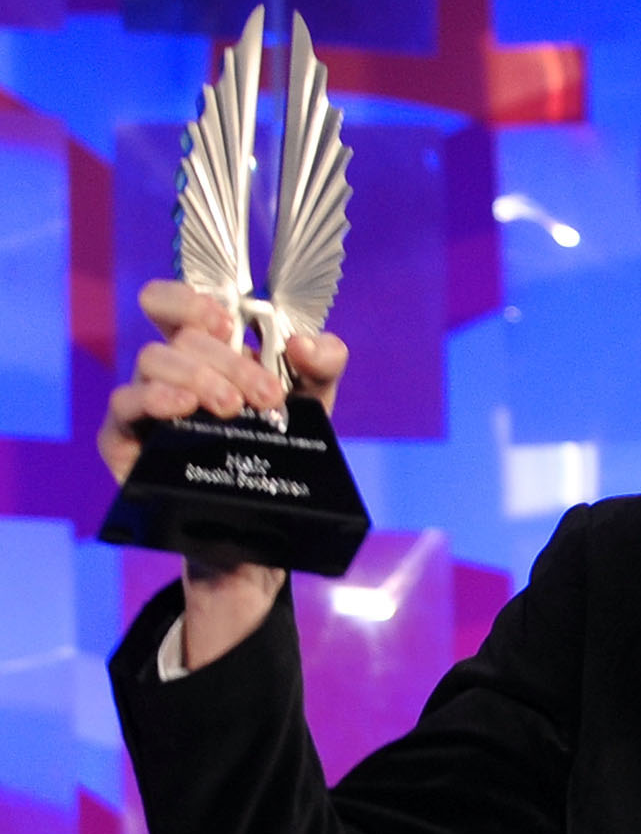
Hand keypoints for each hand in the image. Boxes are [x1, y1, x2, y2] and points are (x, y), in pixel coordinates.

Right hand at [98, 280, 348, 671]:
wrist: (267, 534)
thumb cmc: (281, 454)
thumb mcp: (314, 406)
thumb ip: (323, 366)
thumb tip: (304, 345)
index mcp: (205, 352)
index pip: (172, 304)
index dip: (190, 299)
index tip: (229, 321)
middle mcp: (168, 373)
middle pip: (179, 338)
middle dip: (229, 362)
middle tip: (265, 397)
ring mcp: (144, 407)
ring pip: (151, 363)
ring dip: (198, 378)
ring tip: (232, 409)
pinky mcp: (126, 444)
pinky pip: (123, 408)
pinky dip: (152, 399)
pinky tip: (179, 409)